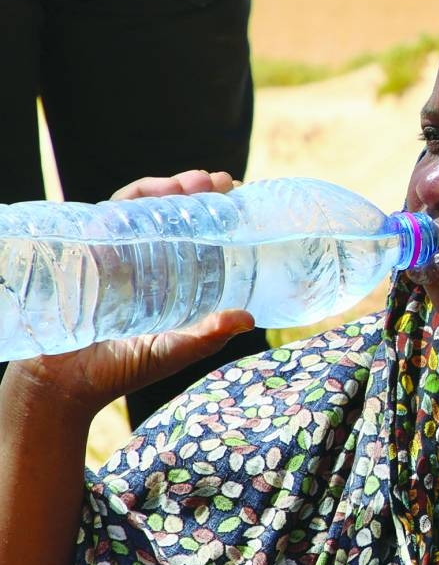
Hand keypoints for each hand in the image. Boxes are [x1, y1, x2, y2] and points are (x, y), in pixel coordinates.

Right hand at [3, 170, 253, 416]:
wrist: (64, 383)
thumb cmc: (123, 370)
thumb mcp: (174, 350)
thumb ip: (208, 336)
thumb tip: (248, 318)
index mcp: (173, 281)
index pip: (200, 237)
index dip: (219, 216)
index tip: (241, 198)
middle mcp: (148, 261)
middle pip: (176, 215)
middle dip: (200, 193)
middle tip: (223, 183)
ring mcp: (118, 252)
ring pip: (146, 208)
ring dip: (172, 188)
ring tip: (197, 181)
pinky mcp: (89, 249)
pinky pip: (111, 215)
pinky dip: (133, 199)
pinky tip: (154, 193)